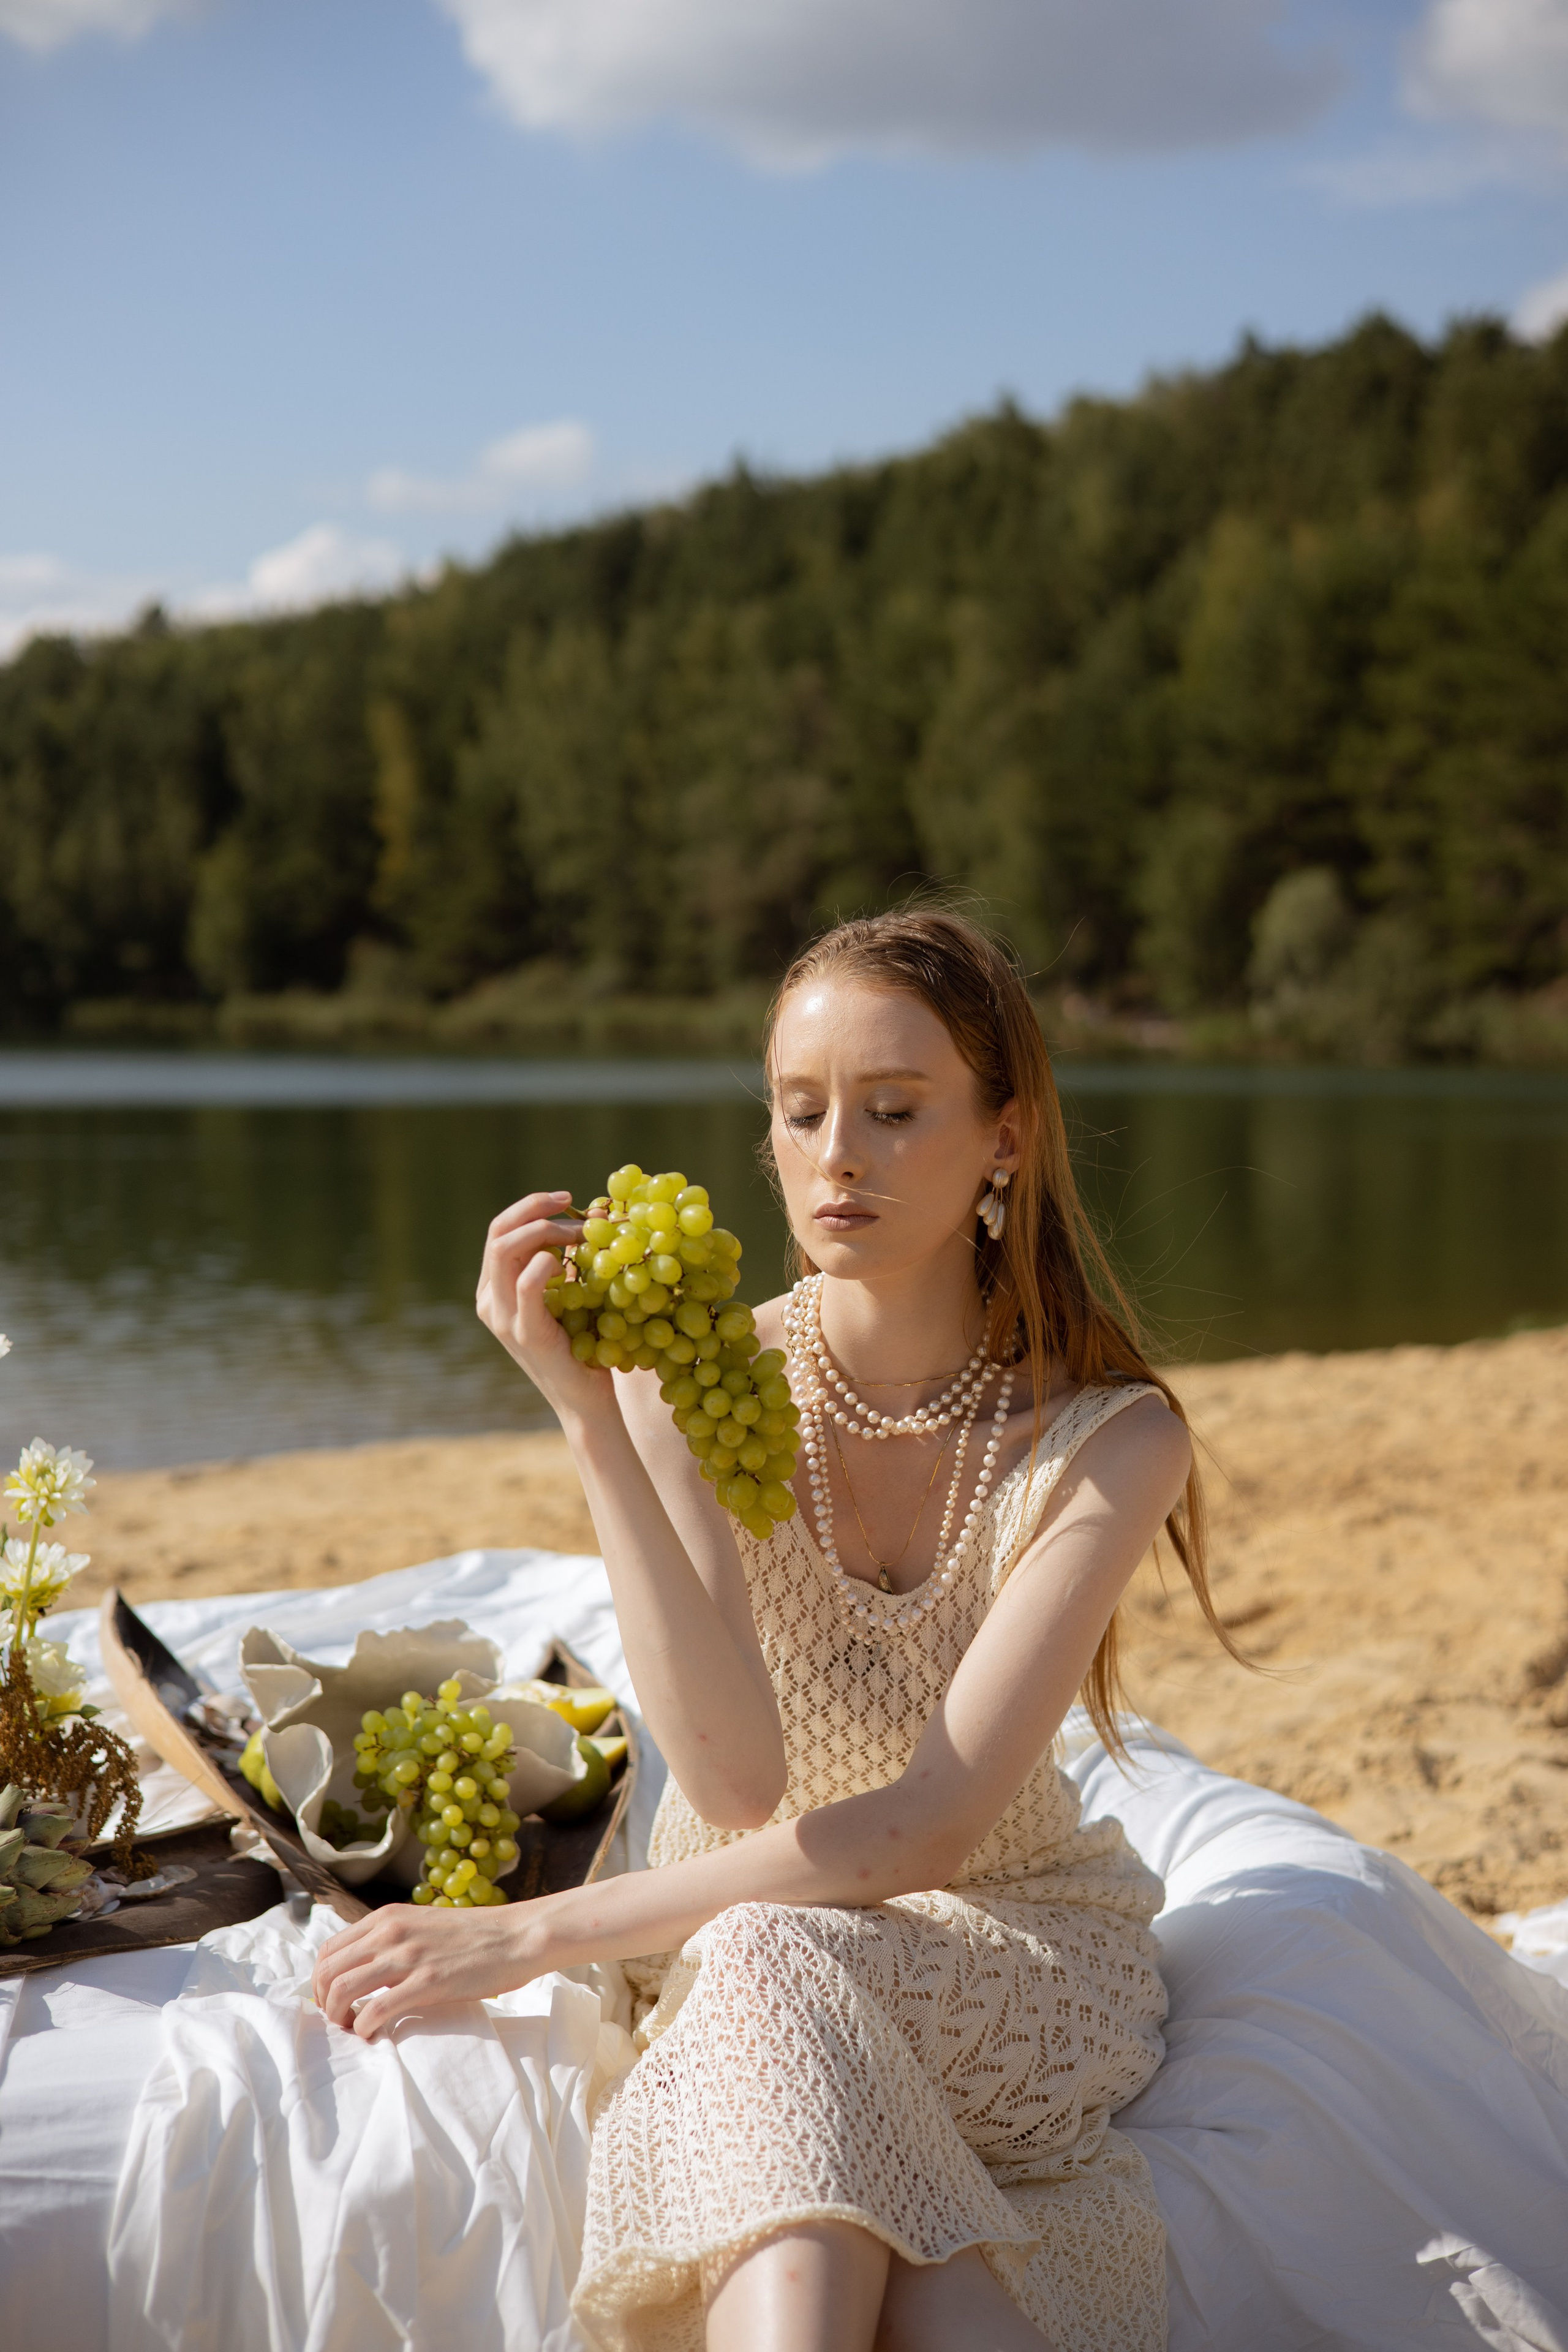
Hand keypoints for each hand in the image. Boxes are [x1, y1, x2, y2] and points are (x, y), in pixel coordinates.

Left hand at [312, 1900, 547, 2039]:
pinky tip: (374, 2035)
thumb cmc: (473, 1936)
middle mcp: (390, 1932)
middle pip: (327, 1972)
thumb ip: (391, 1940)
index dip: (321, 1982)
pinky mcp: (427, 1982)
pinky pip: (374, 2011)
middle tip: (339, 2021)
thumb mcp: (422, 1925)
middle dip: (323, 2004)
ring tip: (353, 2030)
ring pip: (341, 1991)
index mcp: (387, 1917)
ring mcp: (407, 1956)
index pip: (328, 1950)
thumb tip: (361, 1969)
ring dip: (338, 2019)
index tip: (333, 2002)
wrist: (516, 1937)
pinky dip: (364, 2029)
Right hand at [475, 1189, 612, 1418]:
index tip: (567, 1199)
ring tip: (582, 1233)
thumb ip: (559, 1264)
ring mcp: (503, 1319)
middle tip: (572, 1203)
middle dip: (535, 1209)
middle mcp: (489, 1302)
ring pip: (505, 1250)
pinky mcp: (525, 1334)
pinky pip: (526, 1285)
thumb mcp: (564, 1297)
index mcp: (493, 1290)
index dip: (530, 1207)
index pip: (499, 1231)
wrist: (585, 1400)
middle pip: (497, 1233)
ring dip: (546, 1230)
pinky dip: (545, 1263)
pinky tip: (569, 1263)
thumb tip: (586, 1218)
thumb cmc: (582, 1344)